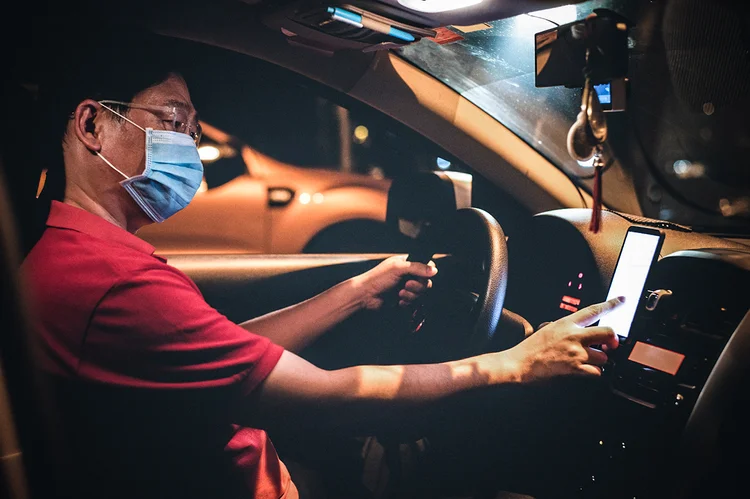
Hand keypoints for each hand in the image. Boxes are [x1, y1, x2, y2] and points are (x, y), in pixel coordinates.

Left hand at [350, 255, 436, 310]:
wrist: (366, 296)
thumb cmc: (377, 279)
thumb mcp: (398, 269)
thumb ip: (417, 268)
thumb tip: (434, 270)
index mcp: (406, 264)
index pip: (426, 266)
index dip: (426, 273)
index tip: (420, 276)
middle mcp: (407, 275)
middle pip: (425, 282)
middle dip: (417, 286)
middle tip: (406, 285)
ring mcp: (406, 287)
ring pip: (420, 294)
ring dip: (411, 295)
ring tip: (399, 293)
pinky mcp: (403, 299)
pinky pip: (413, 302)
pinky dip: (406, 302)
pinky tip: (397, 300)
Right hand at [505, 296, 624, 381]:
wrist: (519, 364)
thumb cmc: (530, 349)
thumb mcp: (547, 329)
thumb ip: (566, 329)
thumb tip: (582, 334)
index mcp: (566, 323)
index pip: (594, 310)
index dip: (611, 304)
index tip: (622, 300)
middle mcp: (574, 336)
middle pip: (608, 333)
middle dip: (612, 341)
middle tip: (609, 345)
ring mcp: (576, 352)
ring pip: (603, 356)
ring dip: (597, 361)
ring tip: (583, 362)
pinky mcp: (576, 369)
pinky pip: (597, 372)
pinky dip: (593, 373)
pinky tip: (582, 372)